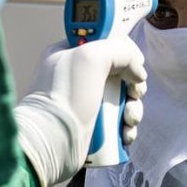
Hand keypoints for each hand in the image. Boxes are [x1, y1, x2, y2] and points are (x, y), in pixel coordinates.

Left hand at [14, 37, 146, 186]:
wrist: (49, 144)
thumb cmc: (63, 98)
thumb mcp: (90, 58)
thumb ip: (119, 51)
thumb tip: (137, 72)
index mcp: (69, 54)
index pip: (104, 42)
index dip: (123, 52)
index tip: (133, 64)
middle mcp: (76, 77)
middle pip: (119, 73)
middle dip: (133, 86)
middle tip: (134, 94)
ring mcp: (84, 103)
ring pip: (122, 100)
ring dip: (133, 109)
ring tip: (129, 119)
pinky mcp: (91, 127)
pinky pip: (118, 122)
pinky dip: (127, 127)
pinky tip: (125, 134)